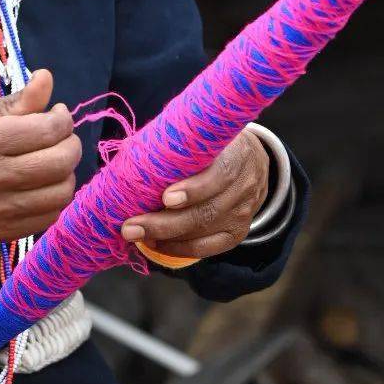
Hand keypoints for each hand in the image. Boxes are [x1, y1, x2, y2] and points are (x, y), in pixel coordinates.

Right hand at [0, 68, 81, 256]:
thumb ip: (17, 100)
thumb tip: (47, 77)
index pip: (47, 130)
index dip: (62, 119)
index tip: (57, 114)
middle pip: (60, 162)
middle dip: (71, 144)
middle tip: (62, 138)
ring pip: (61, 193)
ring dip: (66, 173)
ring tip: (53, 161)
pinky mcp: (1, 232)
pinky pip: (50, 217)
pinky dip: (55, 198)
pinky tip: (43, 185)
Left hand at [119, 129, 269, 259]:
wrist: (253, 161)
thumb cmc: (214, 144)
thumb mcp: (203, 135)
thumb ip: (177, 145)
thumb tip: (132, 162)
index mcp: (237, 154)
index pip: (220, 175)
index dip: (194, 189)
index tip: (165, 197)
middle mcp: (244, 186)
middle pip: (205, 211)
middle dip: (164, 222)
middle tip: (131, 227)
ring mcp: (243, 212)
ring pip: (204, 231)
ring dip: (166, 236)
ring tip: (137, 235)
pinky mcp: (237, 232)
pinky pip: (208, 247)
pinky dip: (180, 249)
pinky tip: (157, 244)